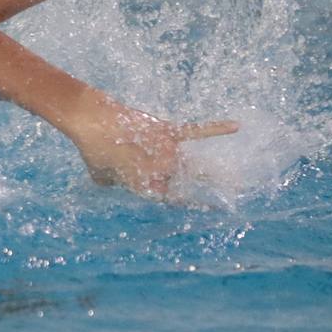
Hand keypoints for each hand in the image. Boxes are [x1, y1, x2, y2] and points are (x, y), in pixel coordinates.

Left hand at [67, 93, 238, 198]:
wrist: (92, 121)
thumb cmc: (92, 151)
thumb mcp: (100, 177)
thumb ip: (114, 182)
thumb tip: (115, 178)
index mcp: (148, 188)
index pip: (178, 201)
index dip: (198, 205)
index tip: (216, 209)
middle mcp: (162, 172)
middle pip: (194, 183)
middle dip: (218, 190)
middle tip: (237, 194)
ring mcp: (167, 151)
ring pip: (199, 164)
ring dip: (218, 172)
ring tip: (239, 179)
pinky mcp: (167, 130)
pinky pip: (197, 131)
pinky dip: (217, 128)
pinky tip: (236, 126)